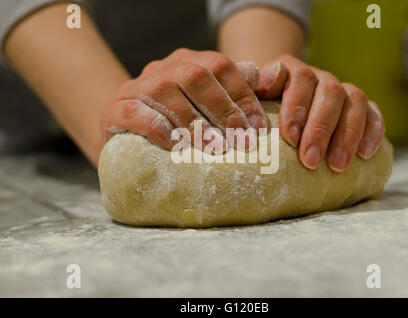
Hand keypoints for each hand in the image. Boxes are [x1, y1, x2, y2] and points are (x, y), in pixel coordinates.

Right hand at [101, 48, 266, 149]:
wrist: (126, 129)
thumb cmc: (176, 121)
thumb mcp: (204, 104)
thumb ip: (234, 90)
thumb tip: (268, 75)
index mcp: (187, 61)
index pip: (220, 66)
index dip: (242, 95)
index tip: (256, 127)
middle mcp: (162, 68)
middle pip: (196, 75)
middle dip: (222, 108)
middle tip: (239, 140)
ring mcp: (136, 86)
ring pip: (166, 91)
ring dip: (194, 122)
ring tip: (214, 148)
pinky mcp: (115, 109)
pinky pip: (136, 113)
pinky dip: (160, 130)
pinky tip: (177, 147)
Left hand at [256, 54, 384, 171]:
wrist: (281, 103)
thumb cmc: (262, 109)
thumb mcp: (252, 98)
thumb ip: (254, 90)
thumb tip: (268, 83)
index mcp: (294, 70)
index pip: (300, 80)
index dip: (297, 107)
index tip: (290, 139)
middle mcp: (321, 77)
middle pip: (330, 93)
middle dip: (321, 129)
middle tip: (311, 161)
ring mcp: (343, 91)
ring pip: (355, 102)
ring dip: (347, 135)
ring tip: (337, 166)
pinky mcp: (361, 107)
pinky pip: (373, 112)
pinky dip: (372, 132)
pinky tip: (365, 154)